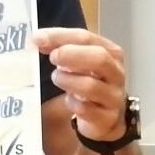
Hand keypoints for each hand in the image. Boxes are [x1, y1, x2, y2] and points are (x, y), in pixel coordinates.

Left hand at [39, 27, 130, 142]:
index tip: (37, 39)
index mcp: (111, 53)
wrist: (105, 118)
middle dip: (70, 55)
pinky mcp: (107, 118)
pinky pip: (86, 109)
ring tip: (57, 78)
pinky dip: (72, 103)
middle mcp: (116, 73)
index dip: (60, 37)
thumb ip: (63, 48)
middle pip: (99, 58)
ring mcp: (114, 96)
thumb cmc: (90, 83)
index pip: (86, 38)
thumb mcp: (80, 62)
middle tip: (52, 58)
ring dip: (67, 80)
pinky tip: (69, 100)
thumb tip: (39, 39)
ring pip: (90, 85)